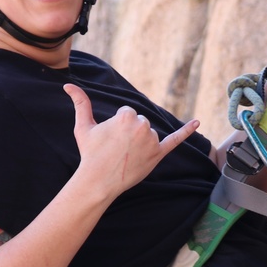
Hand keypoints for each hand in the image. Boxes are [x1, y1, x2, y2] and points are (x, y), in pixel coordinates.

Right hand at [65, 86, 198, 199]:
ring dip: (139, 142)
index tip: (110, 139)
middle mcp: (142, 126)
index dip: (117, 126)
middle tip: (117, 149)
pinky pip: (175, 140)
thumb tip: (68, 85)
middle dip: (129, 133)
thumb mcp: (84, 126)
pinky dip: (187, 131)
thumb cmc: (90, 153)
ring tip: (126, 155)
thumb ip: (80, 102)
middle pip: (139, 122)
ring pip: (148, 133)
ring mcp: (152, 141)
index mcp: (127, 115)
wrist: (99, 181)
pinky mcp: (158, 154)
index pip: (127, 113)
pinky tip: (198, 123)